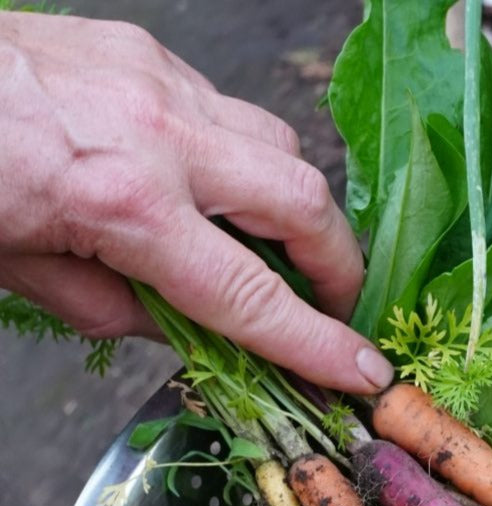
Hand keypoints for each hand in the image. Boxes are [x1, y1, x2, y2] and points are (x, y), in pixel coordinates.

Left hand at [0, 12, 391, 392]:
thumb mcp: (27, 274)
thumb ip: (118, 310)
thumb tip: (184, 325)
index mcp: (124, 206)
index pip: (251, 295)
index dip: (317, 343)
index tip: (363, 371)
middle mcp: (159, 135)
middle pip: (303, 201)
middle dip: (336, 263)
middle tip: (333, 303)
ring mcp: (159, 82)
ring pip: (280, 144)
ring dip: (295, 206)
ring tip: (274, 245)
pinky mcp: (148, 53)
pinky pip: (230, 112)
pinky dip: (242, 159)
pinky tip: (213, 184)